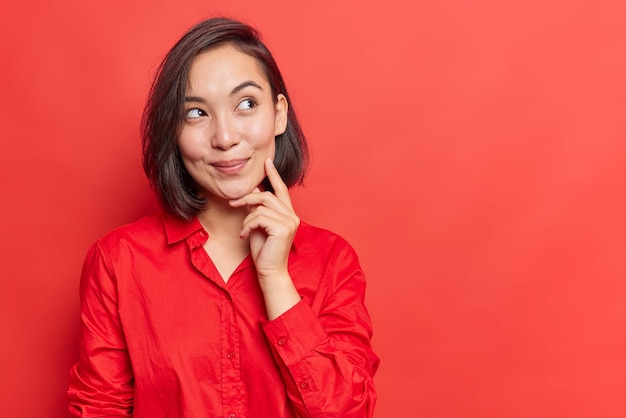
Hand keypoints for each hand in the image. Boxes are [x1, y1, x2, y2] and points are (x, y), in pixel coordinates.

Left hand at [229, 158, 299, 280]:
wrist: (270, 271)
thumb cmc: (264, 251)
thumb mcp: (259, 226)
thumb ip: (259, 210)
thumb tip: (255, 193)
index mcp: (288, 214)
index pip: (281, 189)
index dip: (274, 175)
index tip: (267, 161)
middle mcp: (292, 216)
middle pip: (267, 195)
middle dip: (247, 198)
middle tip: (233, 203)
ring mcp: (290, 221)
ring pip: (261, 206)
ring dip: (247, 218)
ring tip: (243, 230)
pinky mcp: (283, 228)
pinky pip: (259, 217)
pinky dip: (248, 225)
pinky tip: (244, 235)